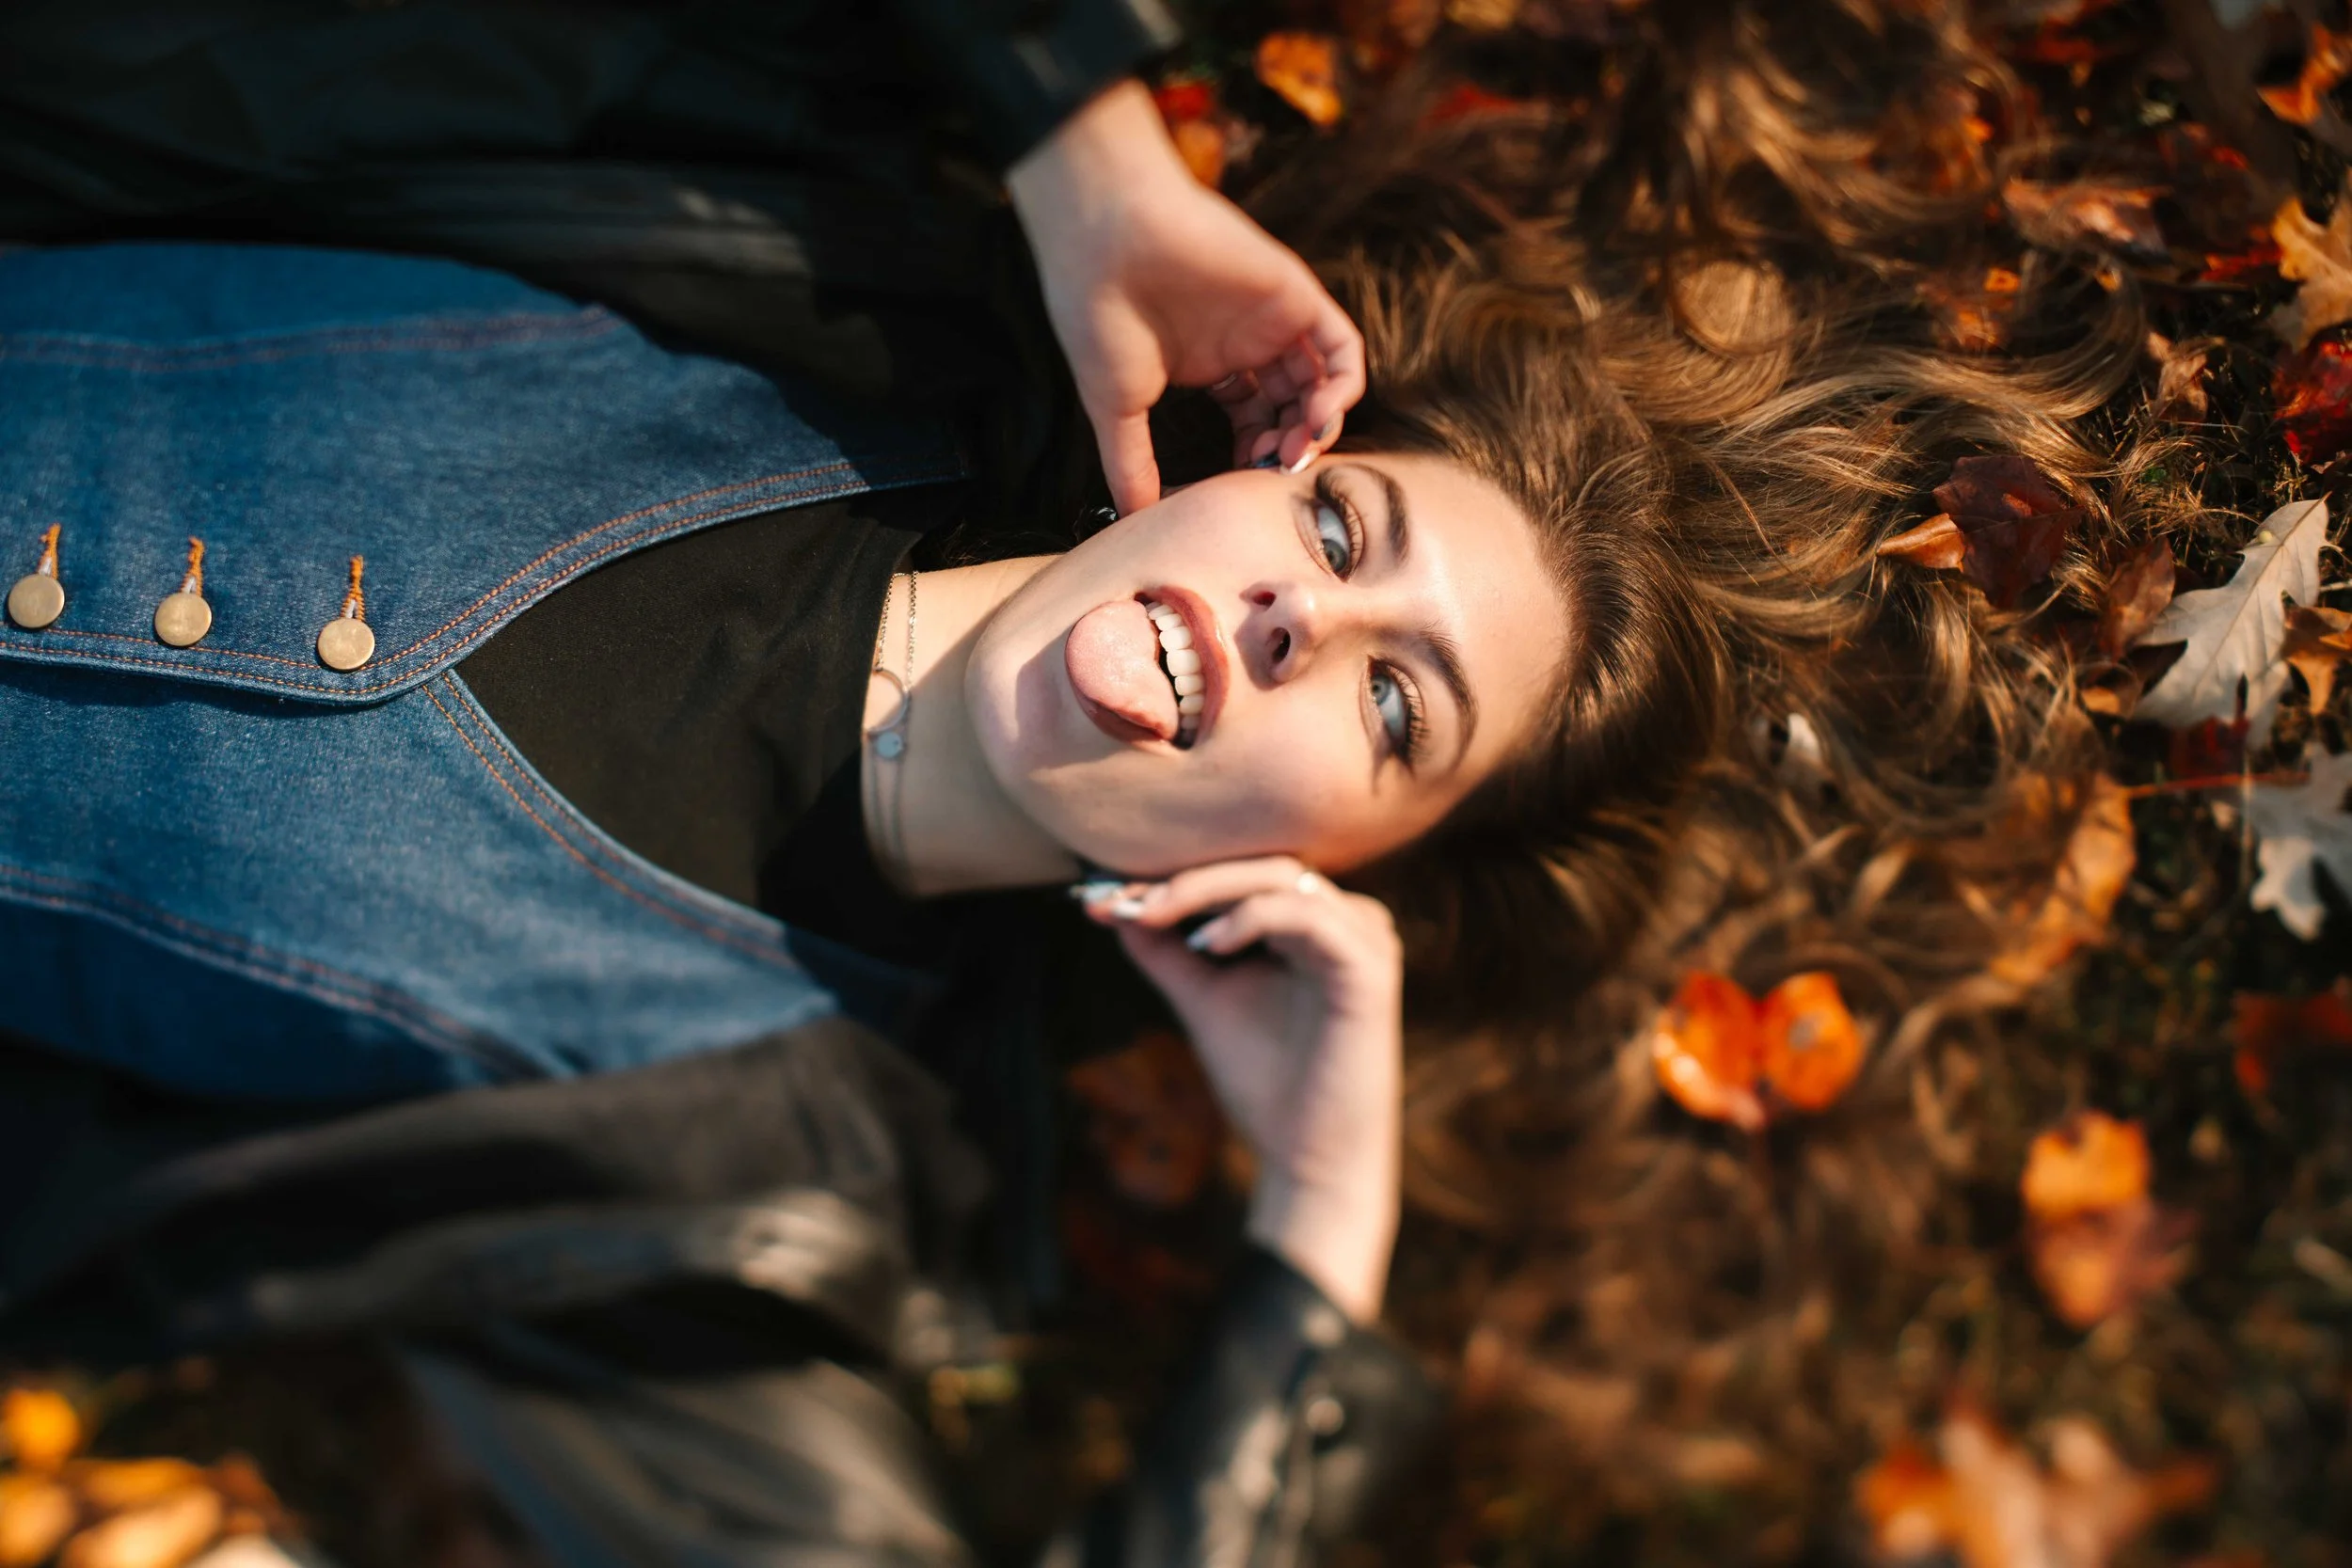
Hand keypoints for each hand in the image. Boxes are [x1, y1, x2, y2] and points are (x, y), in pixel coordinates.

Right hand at [1007, 81, 1366, 516]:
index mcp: (1209, 365)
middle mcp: (1246, 343)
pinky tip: (1319, 415)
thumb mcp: (1115, 407)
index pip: (1252, 423)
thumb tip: (1133, 523)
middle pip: (1291, 409)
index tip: (1242, 487)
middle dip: (1288, 449)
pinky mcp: (1295, 296)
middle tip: (1273, 473)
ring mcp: (1273, 320)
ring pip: (1321, 384)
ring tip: (1295, 450)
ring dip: (1318, 426)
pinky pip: (1342, 347)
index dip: (1254, 459)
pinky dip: (1343, 385)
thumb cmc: (1098, 314)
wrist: (1104, 238)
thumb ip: (1131, 466)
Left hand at [1082, 857, 1400, 1320]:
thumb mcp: (1204, 1000)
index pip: (1241, 873)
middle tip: (1119, 898)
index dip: (1172, 876)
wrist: (1309, 1159)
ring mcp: (1363, 940)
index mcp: (1313, 923)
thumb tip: (1114, 906)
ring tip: (1152, 914)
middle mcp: (1345, 920)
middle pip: (1259, 863)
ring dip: (1206, 889)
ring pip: (1280, 877)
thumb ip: (1168, 953)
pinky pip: (1306, 917)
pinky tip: (1206, 945)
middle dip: (1181, 876)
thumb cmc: (1268, 1083)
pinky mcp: (1370, 968)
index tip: (1101, 895)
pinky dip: (1249, 919)